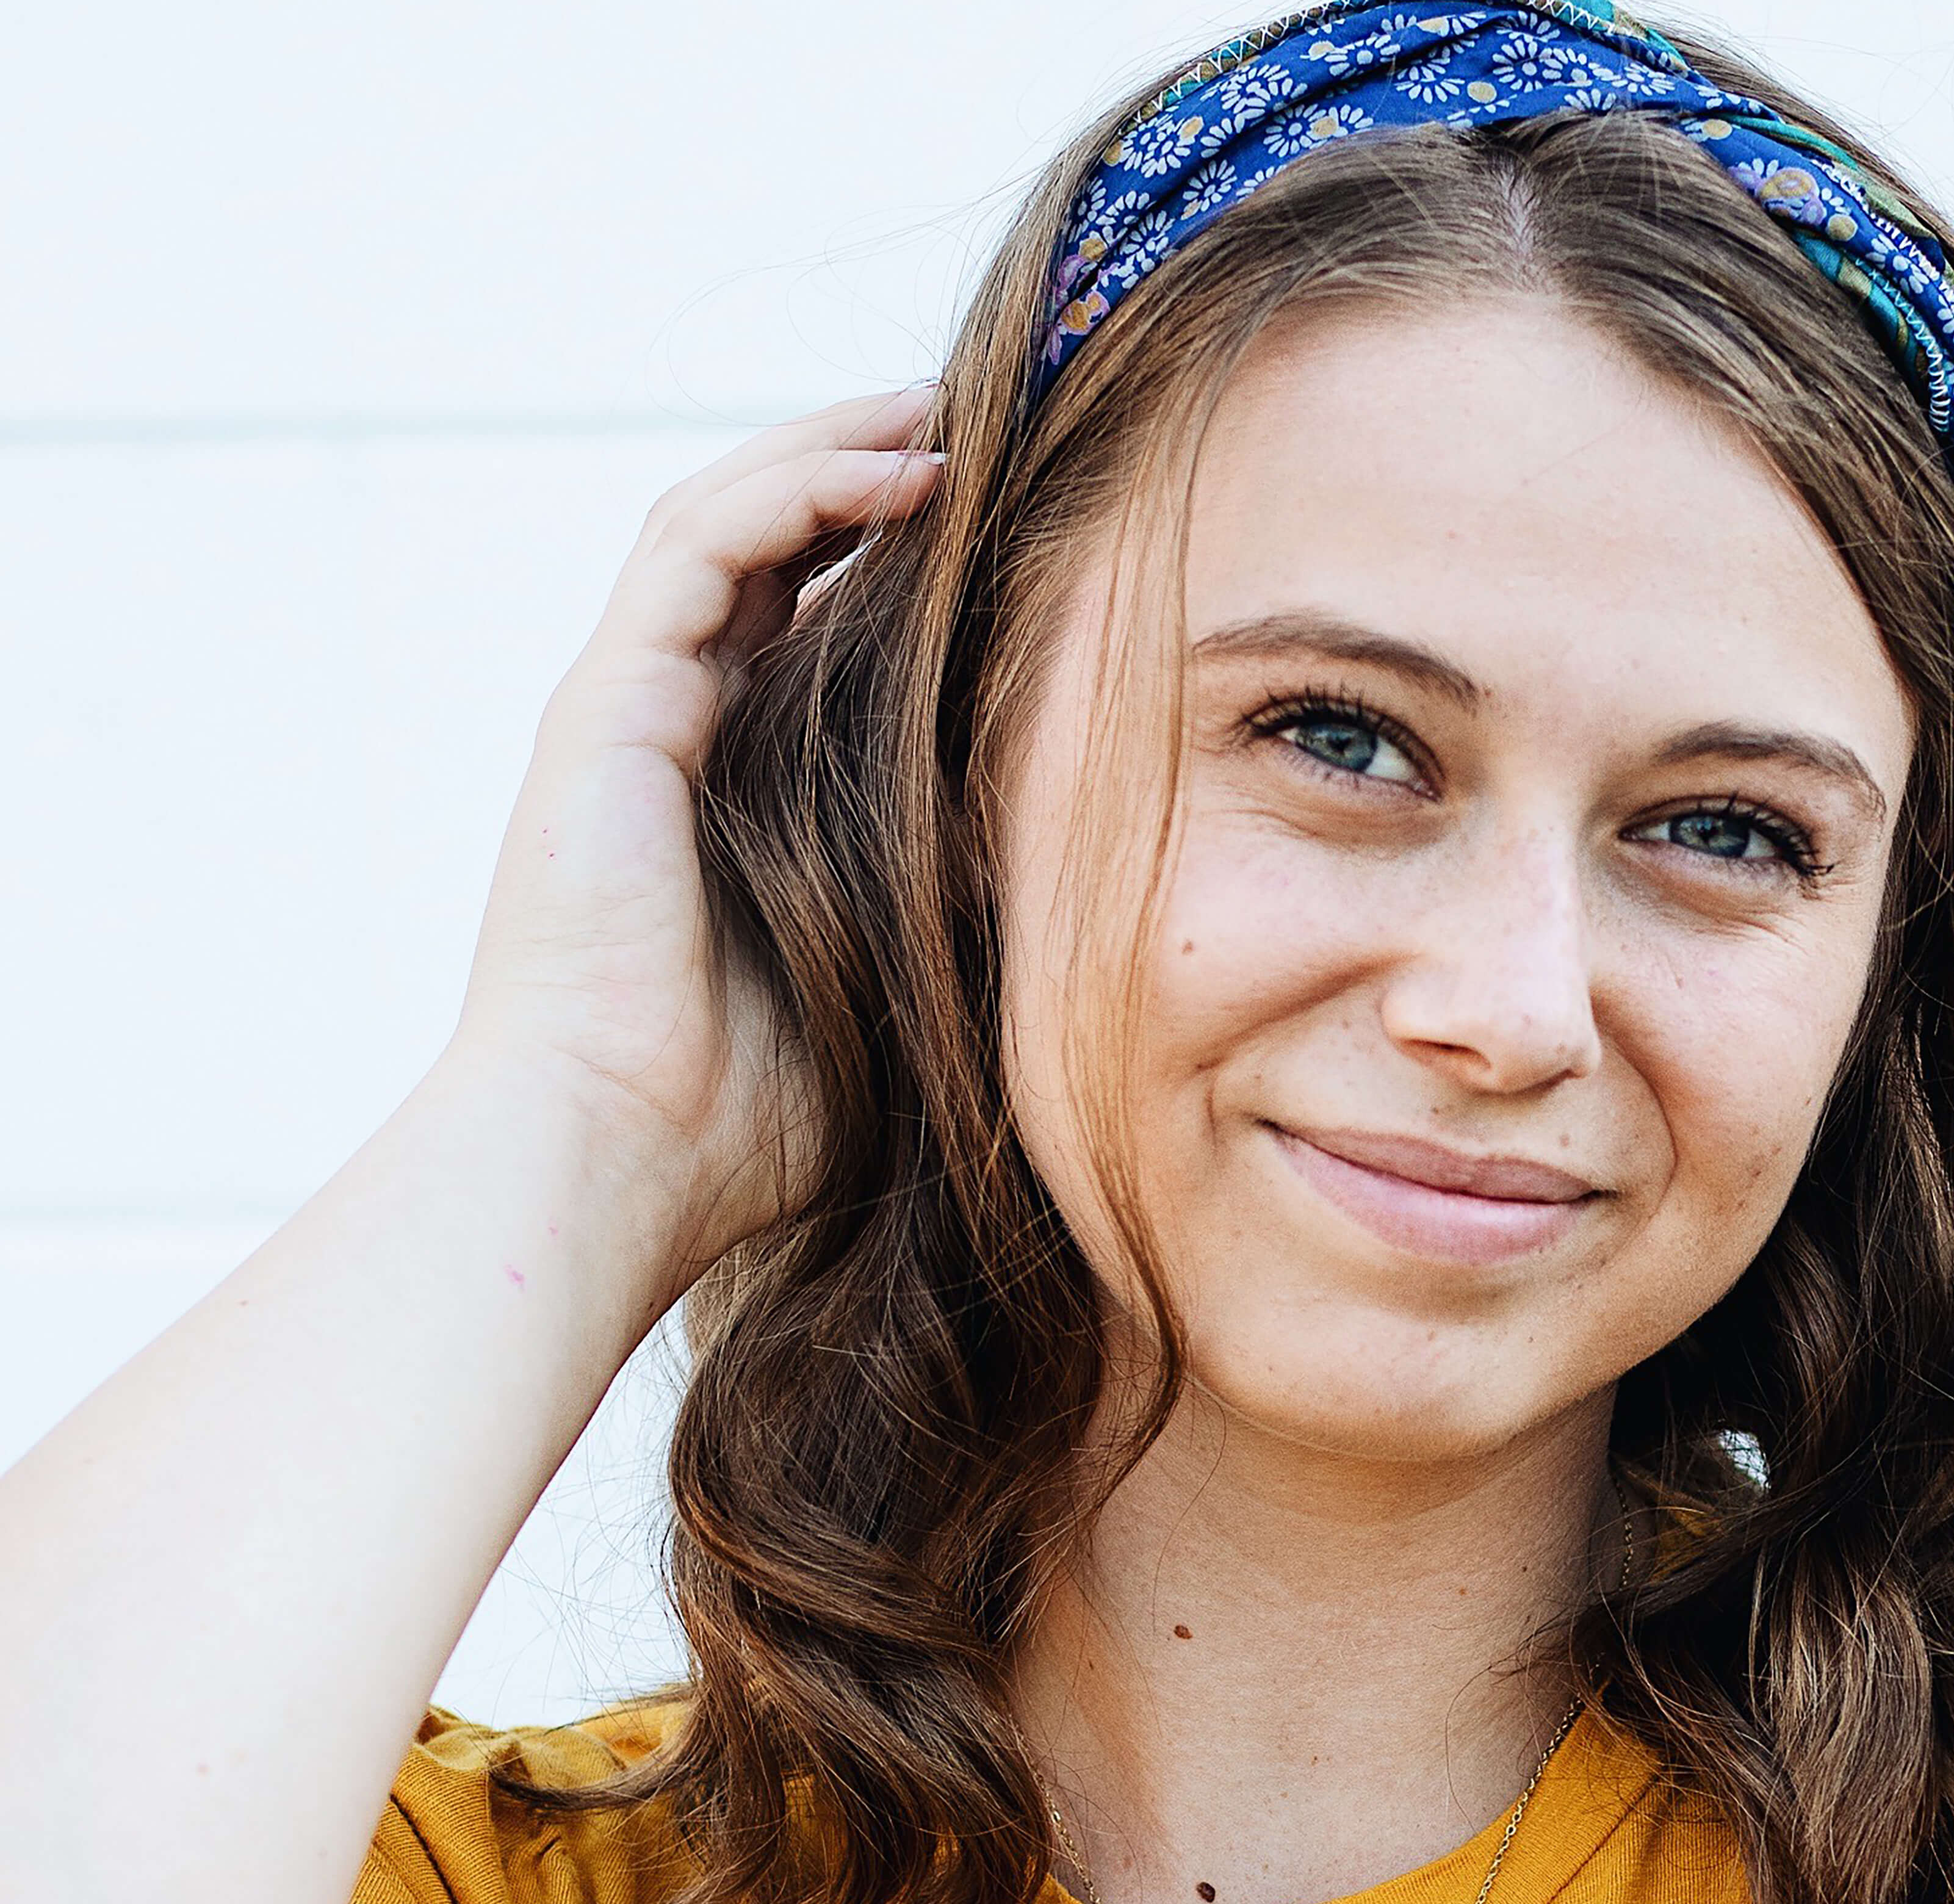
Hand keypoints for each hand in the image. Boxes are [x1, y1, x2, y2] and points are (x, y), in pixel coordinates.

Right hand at [452, 389, 944, 1272]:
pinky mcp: (605, 707)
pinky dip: (796, 490)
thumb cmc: (746, 1119)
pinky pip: (701, 547)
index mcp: (726, 794)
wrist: (622, 1157)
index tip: (995, 537)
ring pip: (724, 519)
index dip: (888, 571)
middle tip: (970, 433)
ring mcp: (627, 712)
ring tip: (939, 414)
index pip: (802, 636)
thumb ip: (944, 905)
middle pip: (761, 553)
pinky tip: (900, 471)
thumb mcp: (888, 982)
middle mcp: (668, 735)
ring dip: (832, 450)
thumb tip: (1066, 861)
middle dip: (856, 475)